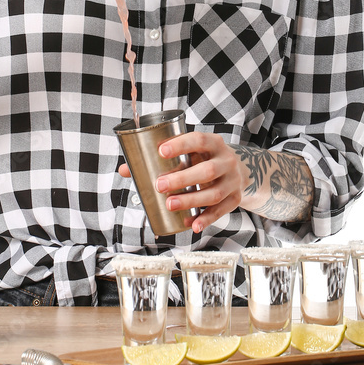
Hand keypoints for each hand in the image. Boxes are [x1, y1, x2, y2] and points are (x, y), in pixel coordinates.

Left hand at [117, 132, 247, 233]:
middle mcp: (226, 161)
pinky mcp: (235, 199)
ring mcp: (232, 181)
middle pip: (207, 170)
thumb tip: (124, 170)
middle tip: (159, 185)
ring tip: (170, 204)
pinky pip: (220, 211)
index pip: (198, 140)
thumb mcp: (190, 153)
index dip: (180, 145)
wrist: (239, 170)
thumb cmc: (204, 159)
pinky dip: (206, 219)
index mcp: (213, 143)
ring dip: (191, 200)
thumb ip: (161, 159)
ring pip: (214, 193)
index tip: (160, 151)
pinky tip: (192, 224)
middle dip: (182, 179)